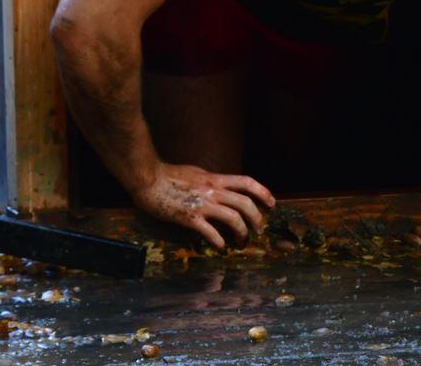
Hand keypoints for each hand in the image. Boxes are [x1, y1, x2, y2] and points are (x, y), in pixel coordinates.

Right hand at [128, 162, 275, 248]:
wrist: (148, 179)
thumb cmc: (169, 175)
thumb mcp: (197, 173)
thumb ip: (210, 182)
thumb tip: (221, 188)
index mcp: (215, 179)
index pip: (246, 182)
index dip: (263, 192)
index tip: (272, 203)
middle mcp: (213, 191)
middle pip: (245, 203)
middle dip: (257, 218)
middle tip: (259, 230)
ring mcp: (202, 204)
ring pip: (233, 218)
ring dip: (242, 233)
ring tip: (242, 242)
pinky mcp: (189, 218)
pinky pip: (211, 232)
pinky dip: (219, 242)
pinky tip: (220, 247)